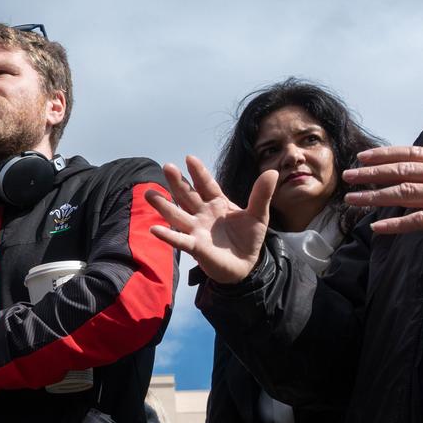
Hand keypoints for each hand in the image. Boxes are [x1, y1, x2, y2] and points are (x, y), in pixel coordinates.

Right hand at [145, 156, 277, 285]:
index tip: (189, 158)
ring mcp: (197, 230)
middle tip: (166, 166)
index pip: (206, 185)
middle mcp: (203, 214)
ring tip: (149, 194)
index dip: (198, 172)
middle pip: (187, 196)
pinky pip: (180, 240)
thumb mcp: (258, 214)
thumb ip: (261, 194)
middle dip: (177, 182)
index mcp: (217, 203)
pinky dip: (168, 236)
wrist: (246, 264)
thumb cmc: (249, 238)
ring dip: (163, 205)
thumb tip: (273, 171)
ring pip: (177, 215)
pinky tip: (155, 229)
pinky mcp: (196, 247)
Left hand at [344, 146, 422, 241]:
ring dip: (375, 196)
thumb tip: (413, 168)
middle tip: (348, 176)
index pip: (410, 153)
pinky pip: (419, 221)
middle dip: (372, 173)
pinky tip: (377, 227)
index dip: (384, 154)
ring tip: (353, 199)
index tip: (362, 157)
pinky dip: (396, 224)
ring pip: (405, 192)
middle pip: (402, 170)